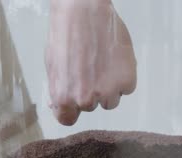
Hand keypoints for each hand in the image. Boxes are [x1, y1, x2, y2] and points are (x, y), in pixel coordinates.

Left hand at [45, 0, 136, 125]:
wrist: (84, 12)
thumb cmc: (65, 35)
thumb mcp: (53, 66)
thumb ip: (58, 90)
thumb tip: (58, 106)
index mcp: (64, 98)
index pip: (68, 120)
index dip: (72, 109)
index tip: (75, 99)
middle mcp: (86, 99)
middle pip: (91, 108)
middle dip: (91, 93)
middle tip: (90, 69)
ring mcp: (109, 91)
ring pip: (111, 101)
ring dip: (109, 88)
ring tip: (103, 64)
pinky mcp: (127, 81)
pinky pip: (127, 89)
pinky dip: (123, 77)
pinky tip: (115, 60)